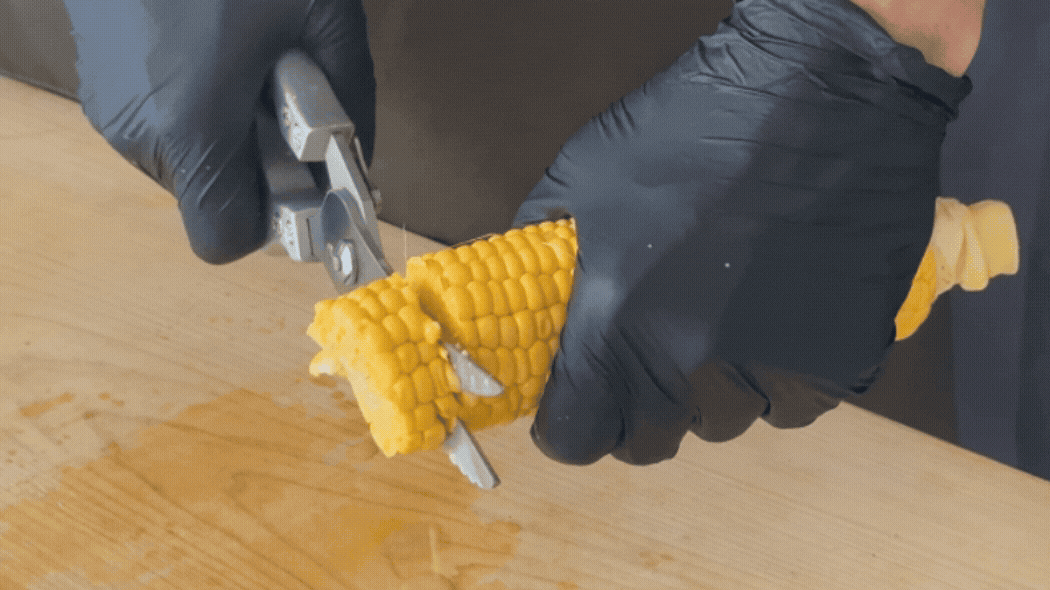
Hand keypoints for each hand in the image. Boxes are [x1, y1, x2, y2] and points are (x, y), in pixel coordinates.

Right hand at [63, 0, 374, 262]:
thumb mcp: (324, 19)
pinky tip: (217, 49)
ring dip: (228, 133)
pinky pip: (160, 124)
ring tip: (250, 61)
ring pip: (186, 161)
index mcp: (188, 126)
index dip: (277, 219)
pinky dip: (198, 107)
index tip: (305, 176)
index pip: (226, 238)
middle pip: (211, 198)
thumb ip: (353, 106)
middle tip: (286, 99)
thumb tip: (360, 167)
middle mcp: (137, 129)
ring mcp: (110, 103)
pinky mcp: (101, 77)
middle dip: (258, 166)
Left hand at [515, 0, 970, 464]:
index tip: (573, 399)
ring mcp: (772, 368)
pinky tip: (776, 317)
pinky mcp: (842, 361)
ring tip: (719, 317)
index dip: (567, 421)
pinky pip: (796, 401)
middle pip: (649, 439)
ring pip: (725, 420)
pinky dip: (779, 373)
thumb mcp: (582, 175)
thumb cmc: (693, 124)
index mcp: (614, 321)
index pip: (574, 436)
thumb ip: (540, 254)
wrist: (823, 91)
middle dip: (635, 406)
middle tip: (645, 355)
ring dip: (710, 387)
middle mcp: (691, 361)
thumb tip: (521, 305)